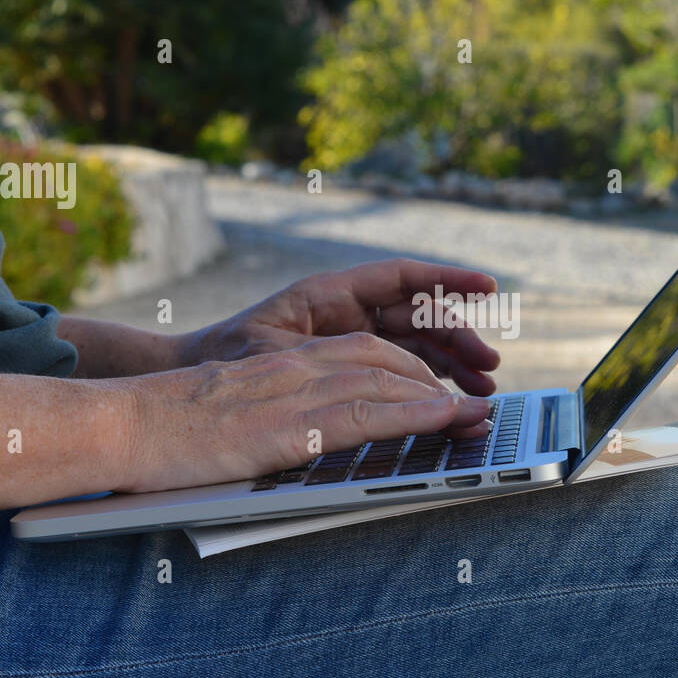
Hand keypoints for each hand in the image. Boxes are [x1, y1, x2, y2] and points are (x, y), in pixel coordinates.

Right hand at [119, 332, 491, 492]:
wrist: (122, 424)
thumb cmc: (170, 429)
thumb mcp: (238, 413)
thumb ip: (279, 419)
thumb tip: (309, 444)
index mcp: (286, 361)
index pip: (366, 352)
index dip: (413, 371)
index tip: (448, 391)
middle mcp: (299, 365)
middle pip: (387, 359)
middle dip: (439, 380)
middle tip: (477, 405)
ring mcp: (297, 389)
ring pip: (388, 380)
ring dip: (442, 398)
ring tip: (480, 416)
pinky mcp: (291, 422)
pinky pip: (369, 411)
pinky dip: (417, 412)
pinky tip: (449, 417)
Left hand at [180, 258, 501, 395]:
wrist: (189, 386)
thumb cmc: (222, 361)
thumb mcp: (269, 355)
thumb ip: (320, 357)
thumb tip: (374, 367)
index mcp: (327, 294)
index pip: (400, 278)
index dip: (448, 278)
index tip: (487, 285)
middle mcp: (345, 312)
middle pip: (416, 316)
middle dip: (458, 337)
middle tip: (489, 367)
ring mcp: (348, 339)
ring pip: (414, 344)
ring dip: (451, 363)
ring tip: (482, 389)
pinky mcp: (348, 367)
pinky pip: (398, 367)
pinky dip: (427, 380)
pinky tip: (450, 399)